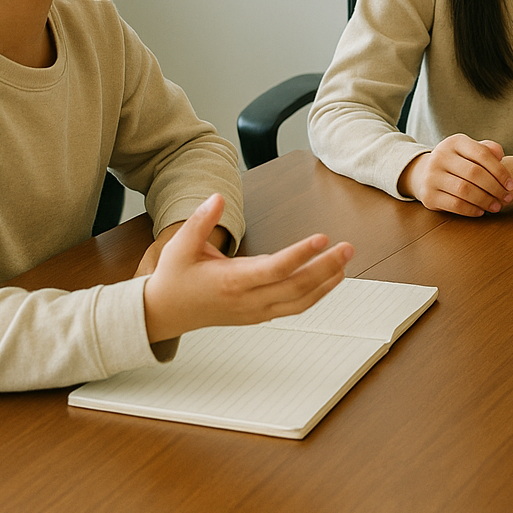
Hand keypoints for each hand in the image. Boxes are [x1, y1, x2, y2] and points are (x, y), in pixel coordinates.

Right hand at [142, 193, 353, 342]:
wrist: (164, 314)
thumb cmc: (174, 278)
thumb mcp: (179, 246)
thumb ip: (200, 220)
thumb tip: (217, 197)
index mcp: (230, 282)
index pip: (274, 270)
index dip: (300, 255)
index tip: (323, 238)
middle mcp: (247, 300)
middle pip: (296, 288)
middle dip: (326, 268)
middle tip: (348, 247)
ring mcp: (255, 312)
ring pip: (300, 302)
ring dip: (327, 282)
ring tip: (346, 260)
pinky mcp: (259, 315)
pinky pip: (295, 307)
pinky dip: (317, 294)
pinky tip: (331, 277)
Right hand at [398, 135, 512, 216]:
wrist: (424, 173)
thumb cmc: (457, 162)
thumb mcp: (469, 150)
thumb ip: (486, 149)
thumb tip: (499, 154)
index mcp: (454, 142)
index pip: (482, 154)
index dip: (500, 171)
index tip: (512, 185)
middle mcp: (440, 156)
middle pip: (475, 173)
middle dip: (495, 188)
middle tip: (507, 198)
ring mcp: (432, 176)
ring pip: (465, 190)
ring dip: (485, 200)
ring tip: (497, 206)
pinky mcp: (429, 196)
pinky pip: (455, 205)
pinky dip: (472, 210)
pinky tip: (481, 211)